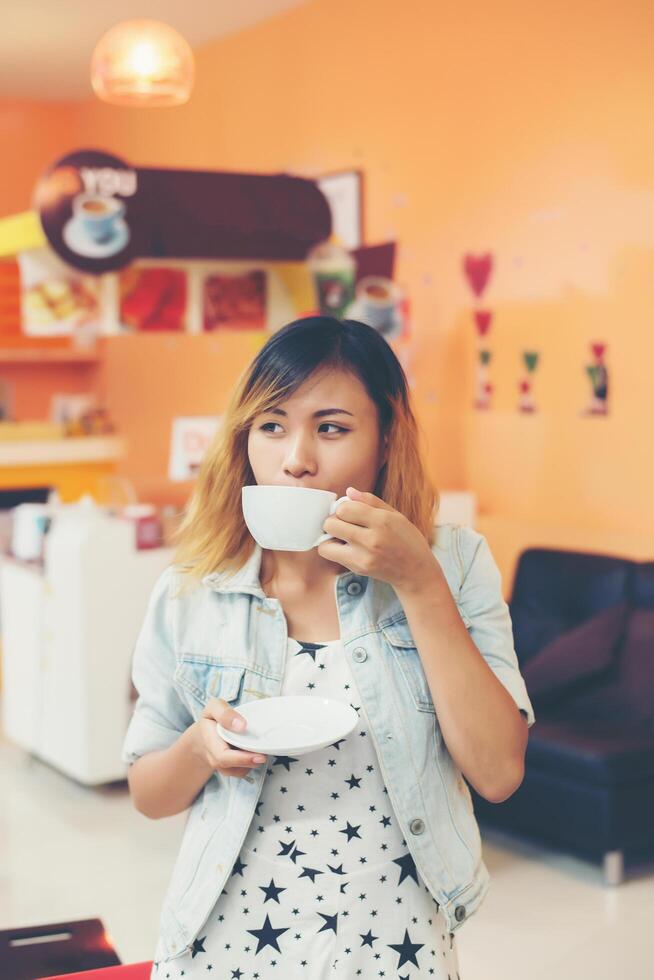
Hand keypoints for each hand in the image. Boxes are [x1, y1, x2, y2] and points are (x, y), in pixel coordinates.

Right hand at [195, 699, 266, 778]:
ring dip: (252, 763)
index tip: (259, 754)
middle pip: (232, 766)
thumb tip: (241, 725)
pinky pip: (242, 771)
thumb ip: (224, 713)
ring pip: (239, 771)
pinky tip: (255, 751)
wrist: (201, 739)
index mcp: (210, 741)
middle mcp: (214, 758)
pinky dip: (251, 764)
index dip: (241, 758)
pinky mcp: (229, 770)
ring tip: (261, 749)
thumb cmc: (210, 720)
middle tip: (265, 755)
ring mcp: (221, 767)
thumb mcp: (213, 708)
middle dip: (250, 762)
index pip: (223, 756)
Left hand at [317, 486, 441, 594]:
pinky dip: (333, 549)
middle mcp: (371, 539)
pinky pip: (331, 555)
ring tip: (343, 537)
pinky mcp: (359, 569)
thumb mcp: (396, 515)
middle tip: (344, 524)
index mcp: (382, 520)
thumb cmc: (408, 541)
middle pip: (331, 524)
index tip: (349, 511)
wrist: (416, 571)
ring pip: (325, 543)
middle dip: (334, 521)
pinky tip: (346, 547)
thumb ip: (371, 501)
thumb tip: (348, 491)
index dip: (343, 507)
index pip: (344, 508)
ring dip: (330, 537)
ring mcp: (363, 556)